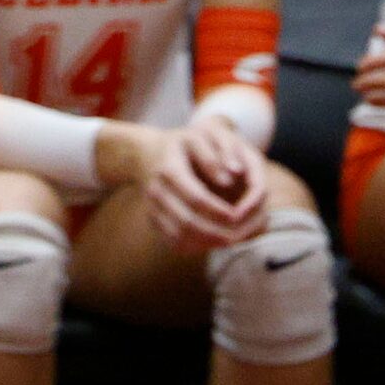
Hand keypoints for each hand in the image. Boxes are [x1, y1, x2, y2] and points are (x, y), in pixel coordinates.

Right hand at [151, 118, 269, 250]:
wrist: (144, 154)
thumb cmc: (181, 145)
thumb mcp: (198, 137)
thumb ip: (216, 155)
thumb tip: (230, 179)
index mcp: (169, 169)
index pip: (196, 198)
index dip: (219, 211)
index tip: (239, 215)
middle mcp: (156, 191)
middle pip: (188, 223)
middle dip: (217, 234)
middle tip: (240, 235)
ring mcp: (151, 208)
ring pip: (180, 237)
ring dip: (208, 244)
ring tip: (232, 241)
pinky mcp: (152, 220)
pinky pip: (173, 242)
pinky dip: (196, 247)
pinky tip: (214, 242)